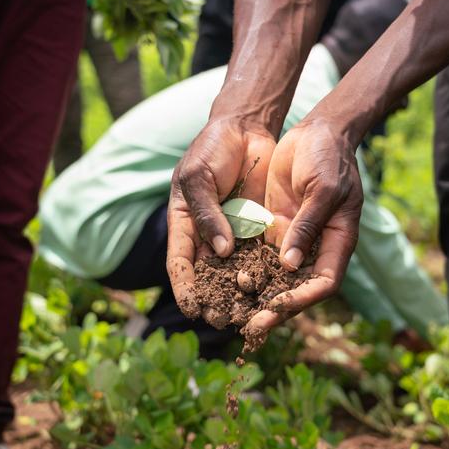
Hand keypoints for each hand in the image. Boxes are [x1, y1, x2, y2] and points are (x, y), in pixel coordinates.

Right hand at [166, 118, 276, 317]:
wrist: (246, 128)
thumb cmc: (212, 149)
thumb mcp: (199, 178)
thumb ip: (207, 214)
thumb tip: (220, 252)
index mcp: (183, 222)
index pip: (179, 262)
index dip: (184, 287)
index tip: (192, 308)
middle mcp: (206, 233)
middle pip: (206, 274)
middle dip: (212, 298)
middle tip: (220, 321)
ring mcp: (231, 232)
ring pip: (232, 270)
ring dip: (237, 293)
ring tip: (244, 315)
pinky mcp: (255, 228)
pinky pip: (256, 254)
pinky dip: (260, 273)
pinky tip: (268, 290)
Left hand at [247, 121, 363, 335]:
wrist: (316, 131)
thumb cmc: (328, 157)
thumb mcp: (322, 189)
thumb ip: (307, 225)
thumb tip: (290, 264)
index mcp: (337, 241)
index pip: (323, 282)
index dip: (303, 299)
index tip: (278, 308)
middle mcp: (315, 247)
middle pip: (296, 288)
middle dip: (274, 309)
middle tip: (248, 328)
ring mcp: (294, 238)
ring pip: (275, 277)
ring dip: (256, 297)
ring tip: (231, 316)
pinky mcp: (274, 226)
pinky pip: (258, 254)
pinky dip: (244, 270)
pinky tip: (222, 283)